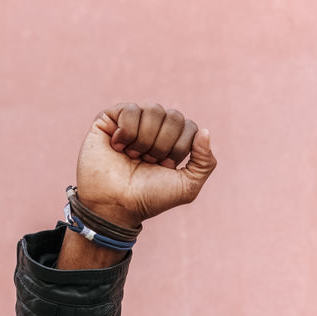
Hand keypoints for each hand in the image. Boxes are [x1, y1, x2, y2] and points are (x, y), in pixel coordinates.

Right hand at [73, 102, 216, 227]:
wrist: (116, 204)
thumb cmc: (149, 197)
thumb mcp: (187, 186)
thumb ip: (205, 162)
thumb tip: (205, 131)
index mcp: (174, 141)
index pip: (190, 127)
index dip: (179, 149)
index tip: (165, 168)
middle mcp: (155, 128)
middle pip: (175, 117)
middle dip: (163, 145)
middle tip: (148, 162)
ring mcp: (133, 121)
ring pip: (154, 110)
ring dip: (145, 140)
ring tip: (133, 157)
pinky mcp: (111, 118)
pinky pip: (131, 110)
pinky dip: (127, 133)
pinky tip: (118, 148)